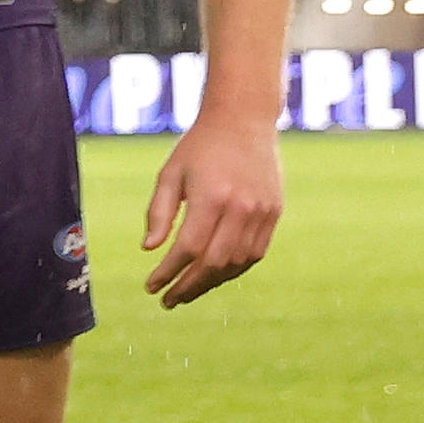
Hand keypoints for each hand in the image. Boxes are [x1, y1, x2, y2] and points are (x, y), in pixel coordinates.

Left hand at [139, 115, 281, 306]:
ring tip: (188, 291)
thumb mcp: (170, 174)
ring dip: (212, 282)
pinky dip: (234, 269)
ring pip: (238, 262)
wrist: (244, 121)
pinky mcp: (274, 213)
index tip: (151, 287)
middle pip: (215, 262)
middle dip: (189, 286)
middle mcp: (241, 208)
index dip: (168, 273)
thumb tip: (149, 249)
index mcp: (212, 198)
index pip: (188, 248)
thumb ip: (159, 212)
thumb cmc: (199, 147)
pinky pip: (255, 253)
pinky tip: (214, 275)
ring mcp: (262, 212)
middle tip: (169, 300)